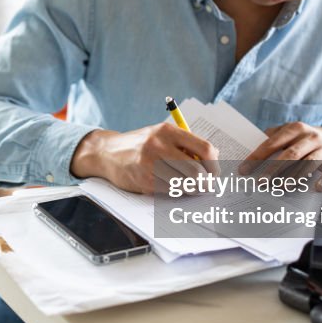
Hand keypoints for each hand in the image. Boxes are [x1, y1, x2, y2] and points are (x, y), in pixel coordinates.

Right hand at [70, 123, 217, 194]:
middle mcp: (159, 145)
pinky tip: (170, 186)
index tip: (214, 173)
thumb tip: (213, 160)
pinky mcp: (144, 180)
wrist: (107, 152)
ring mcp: (150, 164)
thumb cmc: (140, 145)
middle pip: (197, 171)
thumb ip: (185, 144)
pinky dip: (175, 191)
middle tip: (206, 186)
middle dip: (206, 183)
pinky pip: (170, 191)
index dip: (214, 165)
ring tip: (190, 187)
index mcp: (168, 131)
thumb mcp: (161, 135)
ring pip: (185, 184)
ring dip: (192, 189)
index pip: (205, 149)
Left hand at [240, 123, 321, 189]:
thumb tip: (248, 152)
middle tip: (260, 182)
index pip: (272, 143)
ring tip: (281, 188)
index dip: (257, 157)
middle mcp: (310, 137)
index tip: (244, 170)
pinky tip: (316, 188)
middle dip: (273, 169)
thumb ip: (271, 139)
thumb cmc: (303, 139)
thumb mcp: (289, 132)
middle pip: (290, 154)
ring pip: (308, 163)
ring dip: (295, 176)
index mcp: (295, 128)